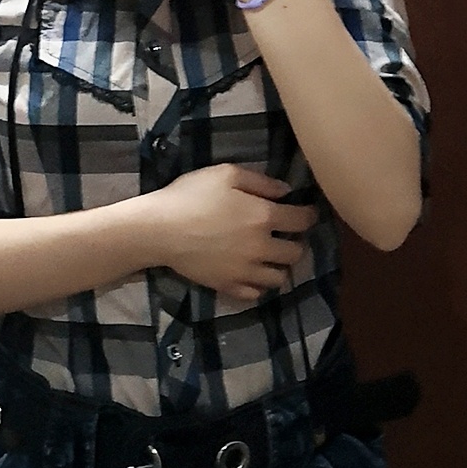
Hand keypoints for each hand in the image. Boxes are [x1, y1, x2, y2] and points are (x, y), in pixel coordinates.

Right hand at [146, 163, 318, 307]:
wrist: (158, 229)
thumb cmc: (191, 195)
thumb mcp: (226, 174)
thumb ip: (261, 182)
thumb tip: (286, 192)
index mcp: (263, 216)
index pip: (302, 221)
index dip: (308, 215)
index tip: (306, 213)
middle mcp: (260, 247)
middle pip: (295, 253)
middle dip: (296, 243)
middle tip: (286, 236)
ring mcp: (245, 271)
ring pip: (278, 278)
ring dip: (279, 266)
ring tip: (270, 257)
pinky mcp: (228, 286)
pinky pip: (255, 293)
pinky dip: (259, 285)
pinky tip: (251, 273)